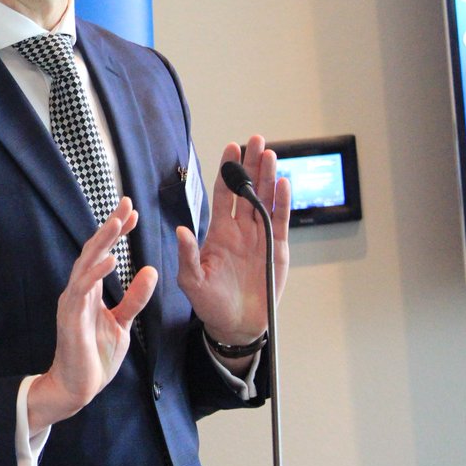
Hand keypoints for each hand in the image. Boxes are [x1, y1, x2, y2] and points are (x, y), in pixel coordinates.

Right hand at [27, 197, 158, 432]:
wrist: (78, 387)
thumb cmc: (95, 356)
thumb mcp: (123, 323)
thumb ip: (135, 298)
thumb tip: (151, 270)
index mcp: (90, 290)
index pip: (104, 253)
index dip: (117, 232)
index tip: (132, 212)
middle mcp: (79, 290)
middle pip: (93, 250)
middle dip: (110, 226)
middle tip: (126, 203)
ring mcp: (72, 301)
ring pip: (86, 263)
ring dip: (102, 242)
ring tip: (117, 222)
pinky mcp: (70, 317)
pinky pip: (82, 290)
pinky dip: (95, 273)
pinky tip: (109, 260)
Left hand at [176, 135, 290, 354]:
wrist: (235, 325)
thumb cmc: (209, 304)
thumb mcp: (191, 281)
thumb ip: (187, 256)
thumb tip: (181, 230)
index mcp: (219, 232)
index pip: (225, 194)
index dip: (228, 171)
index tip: (231, 148)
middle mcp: (241, 230)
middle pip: (248, 190)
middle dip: (252, 165)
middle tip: (256, 140)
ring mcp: (260, 238)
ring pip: (266, 201)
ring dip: (269, 178)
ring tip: (271, 154)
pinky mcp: (277, 251)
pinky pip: (280, 222)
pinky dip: (283, 203)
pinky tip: (284, 183)